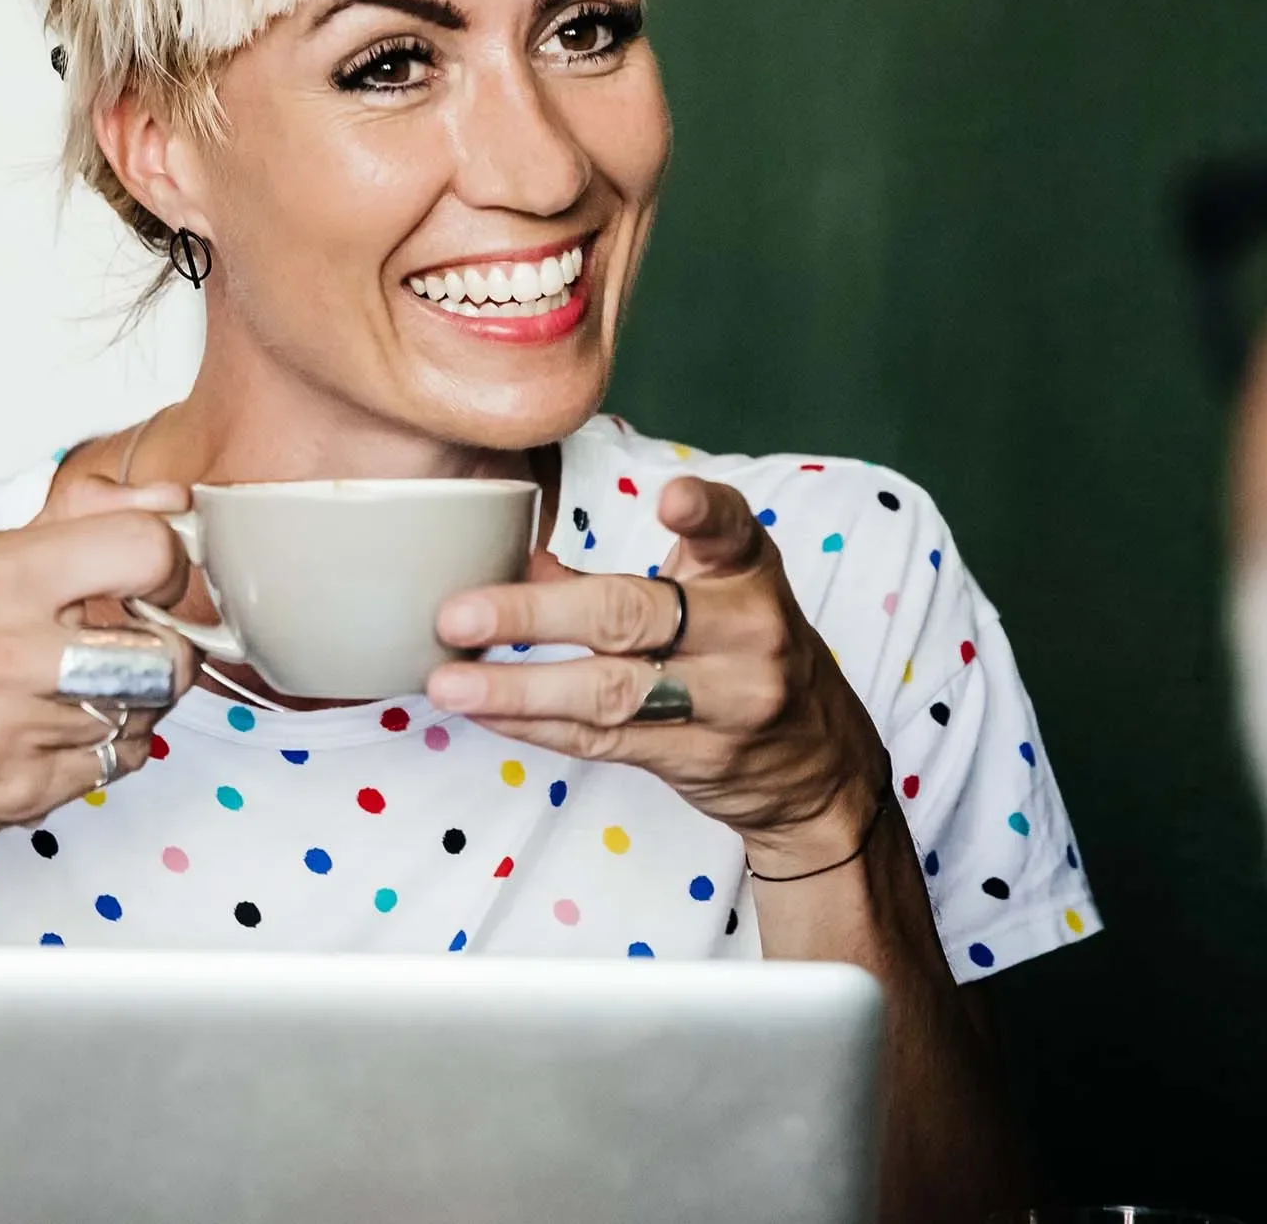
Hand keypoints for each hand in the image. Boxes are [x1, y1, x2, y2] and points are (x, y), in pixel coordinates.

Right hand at [0, 473, 200, 878]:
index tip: (156, 582)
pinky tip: (60, 733)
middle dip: (164, 654)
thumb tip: (171, 500)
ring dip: (135, 704)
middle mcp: (4, 649)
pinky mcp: (26, 788)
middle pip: (166, 652)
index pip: (144, 550)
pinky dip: (108, 748)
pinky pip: (122, 760)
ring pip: (149, 710)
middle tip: (129, 650)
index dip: (170, 568)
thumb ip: (81, 524)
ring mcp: (14, 727)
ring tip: (82, 692)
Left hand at [424, 477, 884, 864]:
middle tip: (460, 614)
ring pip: (611, 691)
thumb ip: (621, 577)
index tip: (670, 499)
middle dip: (537, 615)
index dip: (703, 514)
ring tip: (449, 681)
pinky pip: (603, 739)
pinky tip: (486, 712)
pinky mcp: (698, 757)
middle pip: (635, 617)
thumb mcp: (712, 596)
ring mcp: (727, 702)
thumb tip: (517, 563)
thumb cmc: (747, 655)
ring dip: (519, 686)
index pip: (733, 531)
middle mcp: (748, 634)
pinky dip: (537, 725)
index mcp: (750, 573)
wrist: (817, 767)